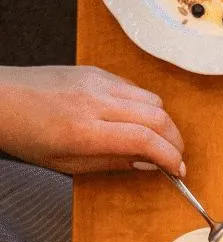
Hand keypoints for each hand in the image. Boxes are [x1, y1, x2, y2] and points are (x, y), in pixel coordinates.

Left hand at [0, 65, 184, 174]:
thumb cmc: (26, 135)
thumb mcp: (67, 164)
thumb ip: (112, 163)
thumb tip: (148, 164)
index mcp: (84, 130)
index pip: (145, 140)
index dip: (170, 157)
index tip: (178, 170)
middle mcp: (94, 101)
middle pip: (157, 117)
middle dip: (175, 140)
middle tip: (175, 157)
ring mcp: (96, 81)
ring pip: (152, 100)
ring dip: (163, 122)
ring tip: (157, 140)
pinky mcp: (95, 71)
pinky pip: (134, 88)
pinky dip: (145, 106)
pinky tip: (135, 120)